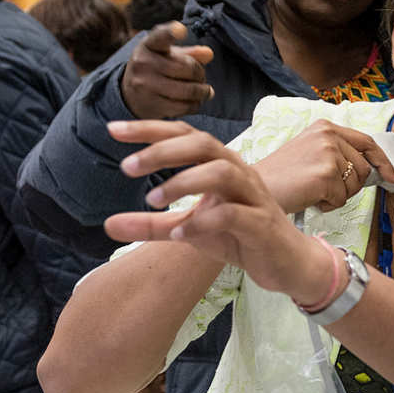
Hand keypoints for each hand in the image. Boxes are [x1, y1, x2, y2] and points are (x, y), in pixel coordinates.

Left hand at [103, 120, 338, 304]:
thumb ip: (151, 225)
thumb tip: (107, 224)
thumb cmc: (238, 237)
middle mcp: (238, 173)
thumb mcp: (188, 229)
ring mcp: (253, 198)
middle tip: (126, 167)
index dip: (150, 129)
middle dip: (163, 150)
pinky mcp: (262, 226)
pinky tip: (180, 233)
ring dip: (184, 182)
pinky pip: (234, 215)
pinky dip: (204, 221)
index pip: (185, 135)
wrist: (286, 264)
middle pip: (204, 144)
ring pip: (222, 172)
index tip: (113, 130)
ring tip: (153, 200)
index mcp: (219, 166)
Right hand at [119, 22, 214, 119]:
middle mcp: (143, 62)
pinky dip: (195, 104)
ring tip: (205, 91)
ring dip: (202, 92)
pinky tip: (196, 101)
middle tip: (202, 77)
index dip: (171, 32)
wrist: (129, 94)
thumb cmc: (156, 68)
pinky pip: (183, 106)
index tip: (181, 29)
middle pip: (185, 67)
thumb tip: (208, 54)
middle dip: (200, 73)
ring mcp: (145, 85)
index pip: (160, 36)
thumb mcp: (168, 55)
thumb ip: (190, 53)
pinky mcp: (150, 105)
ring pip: (187, 90)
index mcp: (149, 45)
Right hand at [252, 119, 393, 212]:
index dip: (383, 161)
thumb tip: (371, 168)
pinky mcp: (325, 174)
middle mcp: (328, 135)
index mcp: (325, 127)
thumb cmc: (281, 177)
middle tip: (323, 189)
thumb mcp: (310, 153)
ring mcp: (328, 153)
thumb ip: (337, 154)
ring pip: (355, 186)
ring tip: (312, 190)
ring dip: (337, 196)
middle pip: (364, 169)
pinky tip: (309, 198)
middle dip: (350, 186)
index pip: (367, 142)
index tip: (393, 176)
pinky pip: (342, 199)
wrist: (255, 189)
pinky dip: (328, 205)